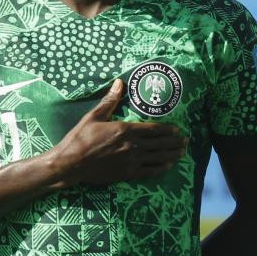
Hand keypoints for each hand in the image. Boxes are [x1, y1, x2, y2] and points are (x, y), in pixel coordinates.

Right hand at [47, 80, 187, 186]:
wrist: (70, 164)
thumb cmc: (79, 138)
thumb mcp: (93, 116)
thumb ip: (110, 101)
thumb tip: (119, 82)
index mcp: (126, 129)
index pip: (154, 129)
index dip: (168, 129)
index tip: (178, 130)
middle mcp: (133, 145)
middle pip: (160, 143)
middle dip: (175, 142)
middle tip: (186, 141)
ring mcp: (131, 161)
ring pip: (158, 157)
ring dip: (172, 154)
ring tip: (182, 152)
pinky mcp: (127, 174)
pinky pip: (150, 171)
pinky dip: (161, 168)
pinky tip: (169, 165)